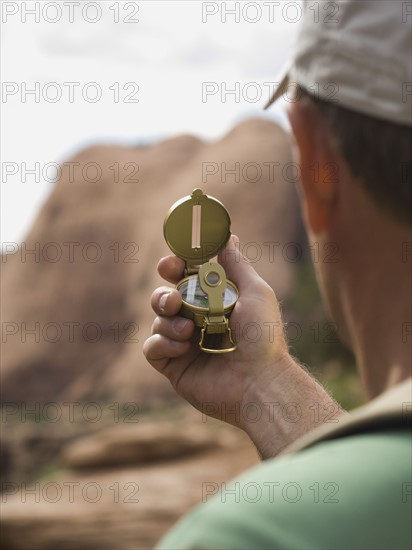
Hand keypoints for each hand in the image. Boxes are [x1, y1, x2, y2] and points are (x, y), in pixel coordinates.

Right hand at [143, 235, 344, 457]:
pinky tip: (183, 347)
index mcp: (214, 302)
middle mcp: (197, 320)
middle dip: (163, 295)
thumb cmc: (263, 336)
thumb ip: (236, 264)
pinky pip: (151, 347)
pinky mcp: (173, 366)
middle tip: (174, 300)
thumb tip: (228, 236)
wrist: (259, 381)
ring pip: (157, 320)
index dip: (173, 268)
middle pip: (165, 297)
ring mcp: (184, 344)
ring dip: (168, 320)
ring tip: (188, 330)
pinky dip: (162, 343)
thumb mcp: (254, 291)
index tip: (170, 265)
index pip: (185, 279)